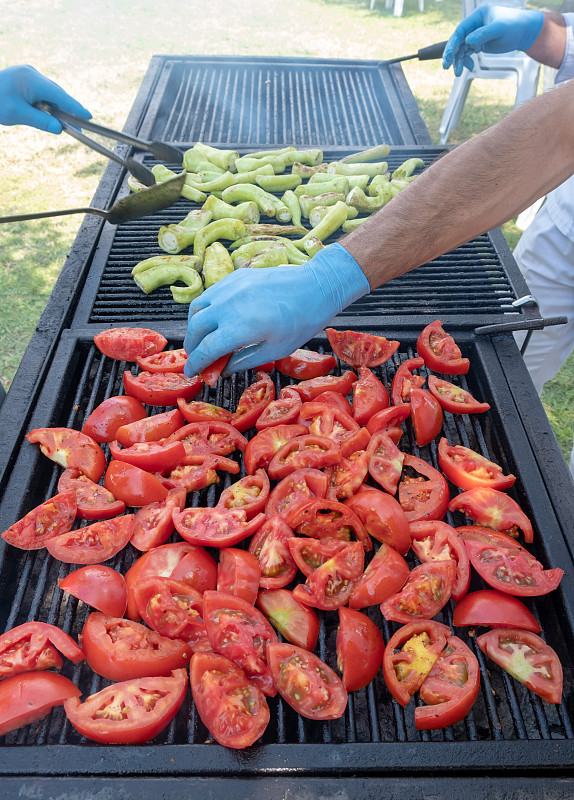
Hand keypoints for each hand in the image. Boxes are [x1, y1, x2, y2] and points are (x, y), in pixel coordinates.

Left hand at [0, 65, 90, 132]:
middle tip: (78, 129)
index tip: (89, 117)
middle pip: (57, 94)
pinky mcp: (26, 80)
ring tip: (65, 125)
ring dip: (57, 109)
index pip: (59, 95)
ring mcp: (29, 75)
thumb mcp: (17, 115)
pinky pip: (42, 93)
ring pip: (50, 94)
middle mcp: (32, 74)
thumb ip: (41, 121)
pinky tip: (51, 115)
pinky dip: (48, 105)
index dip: (75, 107)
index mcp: (31, 79)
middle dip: (68, 111)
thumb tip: (60, 128)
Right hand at [183, 242, 369, 376]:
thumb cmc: (302, 322)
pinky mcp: (235, 277)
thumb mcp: (275, 350)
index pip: (207, 349)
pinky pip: (210, 294)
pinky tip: (212, 319)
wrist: (315, 287)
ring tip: (200, 339)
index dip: (196, 363)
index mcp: (242, 327)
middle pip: (196, 328)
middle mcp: (230, 305)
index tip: (192, 372)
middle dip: (191, 346)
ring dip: (193, 327)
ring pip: (197, 308)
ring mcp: (231, 288)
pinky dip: (204, 310)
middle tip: (195, 358)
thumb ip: (244, 361)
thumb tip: (222, 370)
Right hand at [442, 5, 543, 76]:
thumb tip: (467, 42)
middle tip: (446, 66)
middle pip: (458, 40)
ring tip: (458, 73)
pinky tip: (469, 67)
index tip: (449, 56)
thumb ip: (483, 34)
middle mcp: (474, 25)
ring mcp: (476, 35)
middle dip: (452, 54)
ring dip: (458, 61)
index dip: (453, 43)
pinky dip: (466, 61)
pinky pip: (468, 54)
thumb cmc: (515, 25)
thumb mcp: (499, 29)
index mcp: (477, 16)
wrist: (525, 32)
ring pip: (462, 49)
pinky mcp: (479, 44)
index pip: (460, 30)